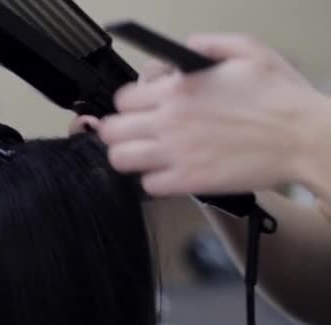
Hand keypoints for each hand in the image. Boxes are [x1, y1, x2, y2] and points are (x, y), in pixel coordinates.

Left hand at [98, 33, 330, 195]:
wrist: (305, 138)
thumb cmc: (280, 97)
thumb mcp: (247, 50)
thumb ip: (207, 45)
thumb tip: (183, 47)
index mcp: (178, 89)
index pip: (123, 98)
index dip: (129, 102)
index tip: (139, 106)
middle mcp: (169, 121)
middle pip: (112, 130)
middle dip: (118, 129)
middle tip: (132, 131)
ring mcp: (176, 153)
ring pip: (121, 159)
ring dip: (128, 155)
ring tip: (144, 153)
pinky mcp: (189, 181)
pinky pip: (149, 185)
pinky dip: (153, 179)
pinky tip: (168, 171)